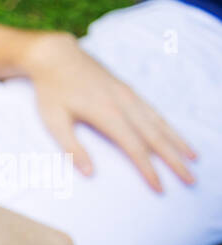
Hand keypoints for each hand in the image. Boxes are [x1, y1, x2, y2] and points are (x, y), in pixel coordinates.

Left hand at [23, 32, 195, 191]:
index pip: (134, 147)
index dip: (148, 169)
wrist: (56, 56)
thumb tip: (89, 173)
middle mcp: (124, 103)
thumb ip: (72, 148)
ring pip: (160, 122)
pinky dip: (168, 125)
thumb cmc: (51, 91)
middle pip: (155, 137)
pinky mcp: (128, 90)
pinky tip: (174, 136)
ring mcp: (129, 95)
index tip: (160, 187)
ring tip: (193, 158)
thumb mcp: (53, 121)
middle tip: (191, 179)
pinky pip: (154, 111)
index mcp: (107, 113)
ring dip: (178, 142)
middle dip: (174, 160)